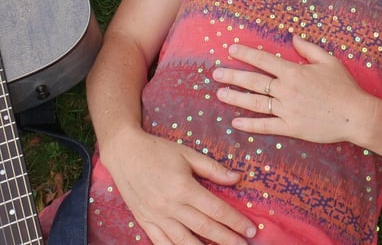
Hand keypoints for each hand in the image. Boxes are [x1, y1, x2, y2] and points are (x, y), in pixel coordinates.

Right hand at [100, 127, 256, 244]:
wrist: (125, 153)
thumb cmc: (159, 151)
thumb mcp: (188, 154)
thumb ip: (213, 169)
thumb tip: (237, 178)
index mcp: (184, 187)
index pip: (216, 209)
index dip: (235, 221)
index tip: (250, 229)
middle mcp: (171, 206)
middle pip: (204, 228)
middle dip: (227, 238)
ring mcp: (156, 217)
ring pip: (184, 242)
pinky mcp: (145, 222)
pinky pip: (162, 243)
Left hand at [214, 35, 371, 143]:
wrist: (355, 114)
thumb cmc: (344, 86)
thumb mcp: (329, 61)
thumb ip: (308, 49)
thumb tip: (293, 37)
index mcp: (294, 72)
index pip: (264, 60)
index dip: (246, 54)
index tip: (231, 50)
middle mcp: (286, 90)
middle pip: (254, 81)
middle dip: (233, 75)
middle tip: (215, 73)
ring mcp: (287, 110)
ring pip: (255, 103)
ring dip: (236, 98)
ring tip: (220, 94)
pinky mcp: (291, 127)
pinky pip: (265, 126)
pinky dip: (249, 124)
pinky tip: (235, 122)